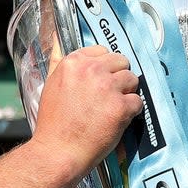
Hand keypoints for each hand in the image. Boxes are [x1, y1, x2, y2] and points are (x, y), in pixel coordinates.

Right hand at [30, 45, 142, 178]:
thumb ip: (58, 59)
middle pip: (121, 62)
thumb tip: (56, 36)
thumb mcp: (50, 84)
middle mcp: (91, 70)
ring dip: (126, 93)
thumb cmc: (53, 122)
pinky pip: (138, 102)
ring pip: (133, 80)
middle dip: (118, 78)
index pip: (102, 51)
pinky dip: (131, 112)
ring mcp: (108, 88)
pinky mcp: (121, 107)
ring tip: (112, 108)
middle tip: (107, 96)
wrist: (58, 151)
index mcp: (73, 63)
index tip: (99, 81)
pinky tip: (117, 120)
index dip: (104, 68)